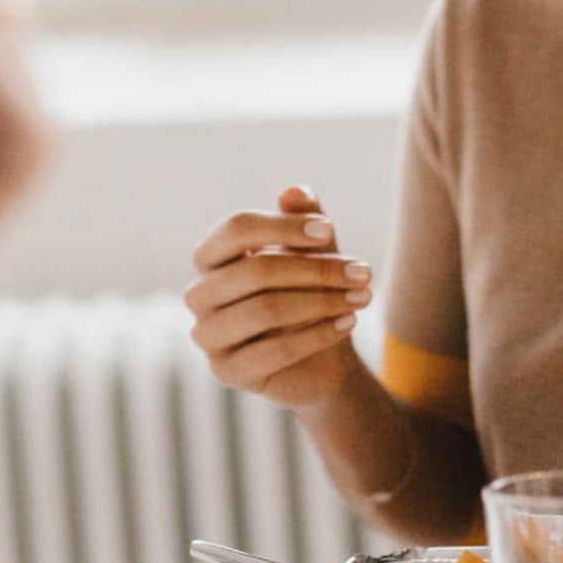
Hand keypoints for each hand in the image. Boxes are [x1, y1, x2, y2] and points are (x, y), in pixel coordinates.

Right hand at [184, 186, 371, 407]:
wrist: (319, 361)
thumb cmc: (309, 295)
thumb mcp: (314, 255)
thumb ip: (303, 222)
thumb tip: (294, 190)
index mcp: (211, 257)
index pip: (236, 229)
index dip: (283, 226)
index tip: (329, 230)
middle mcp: (199, 294)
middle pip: (255, 270)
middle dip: (317, 269)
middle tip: (363, 272)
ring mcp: (208, 335)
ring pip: (265, 309)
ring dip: (323, 301)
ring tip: (362, 297)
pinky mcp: (226, 372)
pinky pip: (275, 350)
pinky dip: (319, 334)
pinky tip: (348, 322)